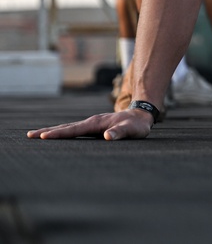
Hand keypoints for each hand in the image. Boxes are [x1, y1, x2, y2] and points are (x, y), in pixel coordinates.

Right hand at [27, 109, 153, 140]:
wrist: (142, 115)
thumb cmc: (137, 125)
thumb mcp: (132, 130)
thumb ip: (120, 133)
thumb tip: (108, 137)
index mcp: (96, 123)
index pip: (74, 130)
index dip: (59, 134)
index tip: (44, 137)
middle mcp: (91, 122)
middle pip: (65, 127)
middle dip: (48, 131)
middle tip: (29, 136)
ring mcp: (91, 124)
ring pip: (68, 128)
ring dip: (52, 131)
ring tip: (36, 135)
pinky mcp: (93, 127)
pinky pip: (73, 130)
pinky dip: (61, 132)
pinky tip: (55, 136)